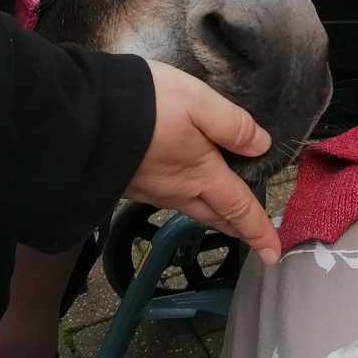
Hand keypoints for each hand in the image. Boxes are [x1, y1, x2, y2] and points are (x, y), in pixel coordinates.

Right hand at [124, 59, 281, 265]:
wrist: (84, 117)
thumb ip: (232, 124)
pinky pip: (168, 199)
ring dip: (213, 213)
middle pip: (216, 215)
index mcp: (201, 174)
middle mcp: (178, 190)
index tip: (273, 255)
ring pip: (191, 208)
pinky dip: (186, 199)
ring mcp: (152, 190)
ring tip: (226, 212)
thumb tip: (262, 146)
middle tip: (254, 239)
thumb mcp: (199, 102)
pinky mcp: (131, 183)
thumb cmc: (146, 106)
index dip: (259, 231)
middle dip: (237, 227)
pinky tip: (184, 188)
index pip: (239, 208)